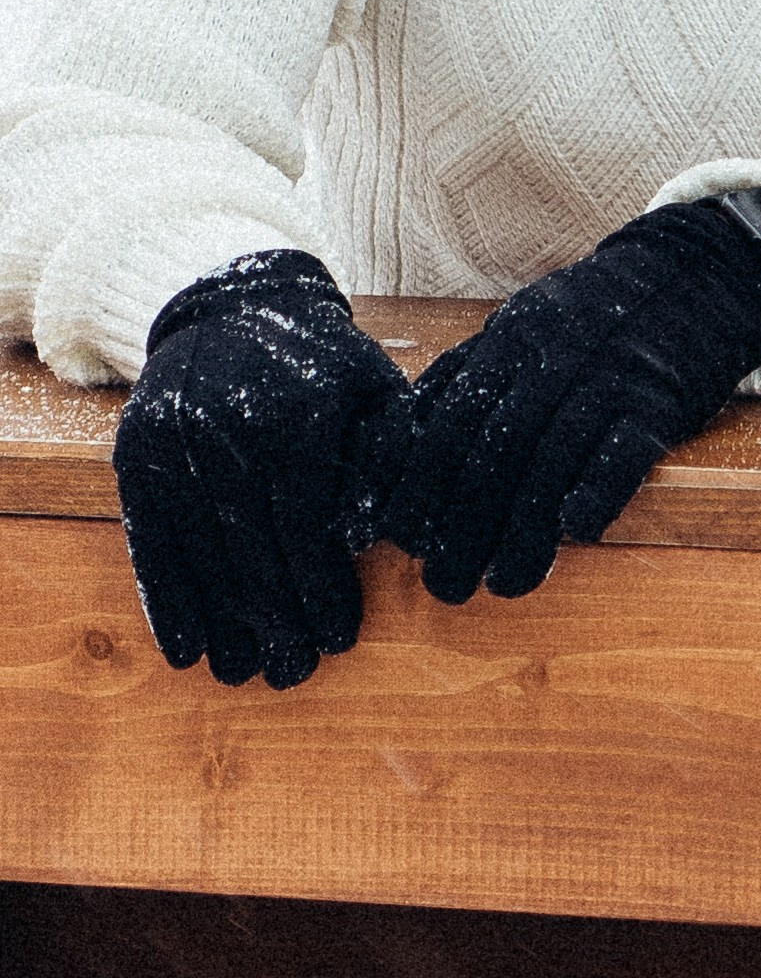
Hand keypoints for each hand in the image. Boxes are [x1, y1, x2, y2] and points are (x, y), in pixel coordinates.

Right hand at [114, 250, 409, 692]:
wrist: (230, 305)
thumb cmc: (319, 360)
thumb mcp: (372, 384)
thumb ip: (393, 452)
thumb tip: (405, 533)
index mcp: (297, 414)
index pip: (307, 523)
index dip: (322, 587)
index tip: (340, 638)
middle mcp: (230, 429)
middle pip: (253, 547)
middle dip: (277, 618)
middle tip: (296, 672)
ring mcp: (176, 442)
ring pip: (203, 553)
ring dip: (224, 622)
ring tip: (245, 673)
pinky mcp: (137, 455)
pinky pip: (152, 540)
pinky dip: (169, 598)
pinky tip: (187, 649)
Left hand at [381, 199, 760, 604]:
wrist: (688, 276)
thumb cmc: (588, 318)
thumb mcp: (519, 328)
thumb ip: (463, 377)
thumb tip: (398, 441)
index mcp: (508, 343)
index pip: (447, 424)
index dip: (419, 487)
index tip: (402, 540)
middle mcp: (552, 360)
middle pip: (495, 456)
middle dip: (463, 530)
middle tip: (445, 586)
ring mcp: (607, 379)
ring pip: (553, 465)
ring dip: (525, 535)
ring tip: (505, 584)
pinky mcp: (658, 402)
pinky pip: (623, 453)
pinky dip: (598, 493)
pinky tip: (578, 531)